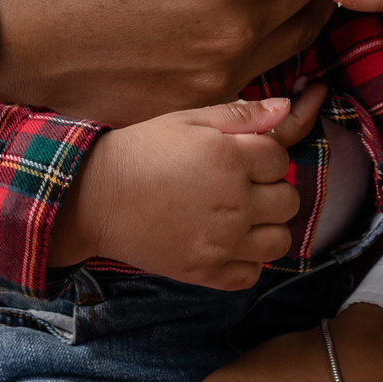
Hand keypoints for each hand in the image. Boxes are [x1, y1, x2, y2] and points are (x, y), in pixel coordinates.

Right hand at [51, 85, 325, 288]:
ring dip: (268, 228)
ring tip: (242, 217)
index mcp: (230, 158)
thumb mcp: (189, 119)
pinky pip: (251, 275)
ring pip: (280, 241)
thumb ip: (241, 114)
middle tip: (244, 186)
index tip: (244, 158)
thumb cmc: (141, 150)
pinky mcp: (205, 272)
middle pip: (288, 200)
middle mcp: (233, 202)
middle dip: (272, 190)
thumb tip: (286, 106)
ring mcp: (221, 242)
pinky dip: (246, 263)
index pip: (281, 159)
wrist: (94, 196)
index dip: (265, 156)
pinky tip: (227, 244)